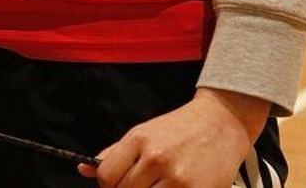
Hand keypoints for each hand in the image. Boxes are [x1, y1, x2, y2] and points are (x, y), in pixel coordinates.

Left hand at [79, 89, 265, 186]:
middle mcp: (155, 158)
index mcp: (139, 140)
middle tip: (143, 184)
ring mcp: (176, 178)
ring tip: (156, 185)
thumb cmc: (180, 130)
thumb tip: (83, 171)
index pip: (106, 176)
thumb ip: (113, 154)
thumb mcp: (143, 133)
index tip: (117, 184)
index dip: (108, 185)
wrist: (222, 123)